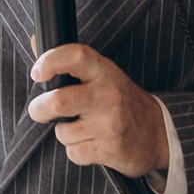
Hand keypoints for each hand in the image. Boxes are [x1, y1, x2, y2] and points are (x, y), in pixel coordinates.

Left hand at [29, 41, 167, 178]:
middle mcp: (108, 94)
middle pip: (59, 101)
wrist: (158, 132)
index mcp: (103, 71)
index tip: (37, 73)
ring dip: (65, 134)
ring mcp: (111, 122)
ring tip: (83, 128)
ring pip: (63, 132)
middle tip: (40, 110)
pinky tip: (93, 143)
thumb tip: (35, 41)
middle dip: (39, 109)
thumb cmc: (122, 101)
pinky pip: (74, 153)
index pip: (75, 56)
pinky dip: (77, 151)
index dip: (50, 61)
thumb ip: (68, 62)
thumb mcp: (101, 75)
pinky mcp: (111, 148)